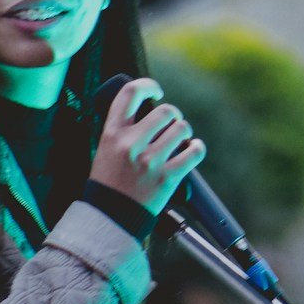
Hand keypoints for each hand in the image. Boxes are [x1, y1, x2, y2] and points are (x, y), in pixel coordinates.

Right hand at [88, 77, 205, 215]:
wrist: (110, 217)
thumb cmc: (109, 182)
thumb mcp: (106, 149)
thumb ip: (124, 129)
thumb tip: (149, 110)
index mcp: (112, 133)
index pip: (131, 93)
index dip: (148, 86)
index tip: (156, 93)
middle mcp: (131, 144)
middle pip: (165, 111)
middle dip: (173, 116)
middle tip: (171, 124)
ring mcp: (150, 162)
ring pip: (181, 129)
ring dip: (184, 133)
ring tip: (179, 141)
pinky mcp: (166, 178)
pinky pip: (193, 152)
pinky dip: (197, 148)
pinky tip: (192, 149)